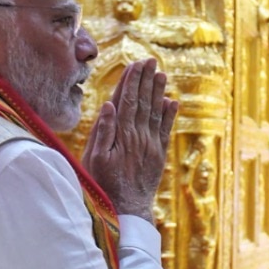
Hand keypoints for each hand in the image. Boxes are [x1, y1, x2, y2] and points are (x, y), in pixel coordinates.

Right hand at [83, 58, 177, 221]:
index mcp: (122, 135)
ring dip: (159, 92)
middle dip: (147, 80)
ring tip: (162, 74)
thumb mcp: (95, 159)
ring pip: (156, 113)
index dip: (132, 81)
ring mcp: (152, 145)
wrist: (128, 208)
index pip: (127, 101)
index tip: (136, 64)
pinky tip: (172, 101)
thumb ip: (103, 131)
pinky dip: (169, 115)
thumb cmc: (104, 184)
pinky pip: (165, 130)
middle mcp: (140, 137)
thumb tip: (109, 105)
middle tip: (151, 61)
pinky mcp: (159, 154)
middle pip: (143, 102)